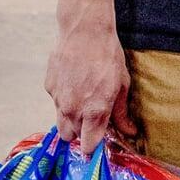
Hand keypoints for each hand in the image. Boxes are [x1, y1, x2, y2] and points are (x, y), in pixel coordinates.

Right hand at [44, 19, 135, 155]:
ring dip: (70, 118)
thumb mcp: (121, 85)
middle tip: (91, 120)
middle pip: (71, 136)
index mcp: (94, 111)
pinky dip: (63, 99)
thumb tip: (130, 132)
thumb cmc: (107, 56)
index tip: (96, 146)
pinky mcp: (49, 87)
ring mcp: (58, 98)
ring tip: (83, 100)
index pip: (88, 145)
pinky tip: (74, 83)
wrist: (84, 31)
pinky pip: (55, 102)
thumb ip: (121, 113)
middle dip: (80, 133)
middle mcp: (73, 109)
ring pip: (60, 121)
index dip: (92, 148)